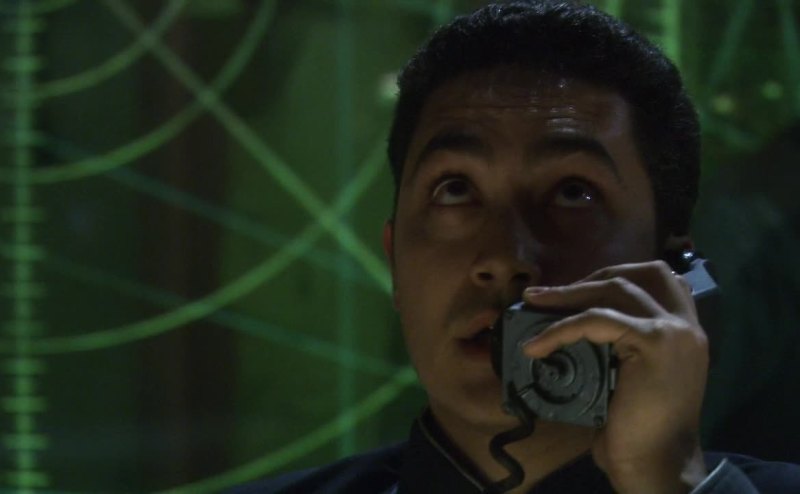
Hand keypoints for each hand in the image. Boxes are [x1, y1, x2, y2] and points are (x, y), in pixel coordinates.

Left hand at [522, 260, 708, 493]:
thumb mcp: (629, 375)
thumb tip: (569, 326)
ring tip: (533, 302)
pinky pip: (596, 320)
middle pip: (640, 273)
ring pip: (615, 289)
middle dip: (591, 276)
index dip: (615, 276)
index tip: (576, 289)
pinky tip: (536, 345)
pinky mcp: (653, 341)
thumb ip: (616, 345)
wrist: (656, 464)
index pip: (658, 279)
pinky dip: (560, 328)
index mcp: (684, 330)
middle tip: (549, 293)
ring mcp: (674, 330)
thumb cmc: (639, 429)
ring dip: (568, 292)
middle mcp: (686, 324)